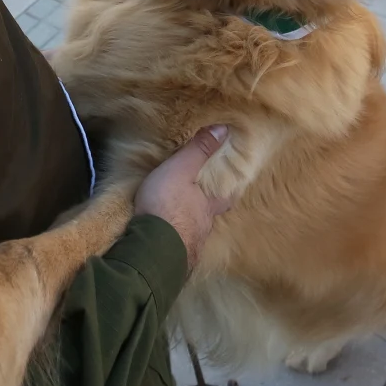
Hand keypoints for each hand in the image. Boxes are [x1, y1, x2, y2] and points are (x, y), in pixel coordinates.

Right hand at [134, 126, 231, 269]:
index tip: (232, 182)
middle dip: (208, 207)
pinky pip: (178, 244)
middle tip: (203, 200)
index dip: (229, 188)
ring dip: (189, 222)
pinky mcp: (174, 256)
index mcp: (209, 203)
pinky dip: (175, 237)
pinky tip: (167, 236)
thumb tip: (224, 129)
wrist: (152, 249)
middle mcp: (204, 224)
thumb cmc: (168, 204)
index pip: (226, 194)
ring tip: (181, 215)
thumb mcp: (182, 169)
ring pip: (194, 229)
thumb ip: (200, 150)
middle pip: (211, 214)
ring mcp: (190, 242)